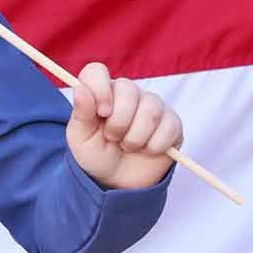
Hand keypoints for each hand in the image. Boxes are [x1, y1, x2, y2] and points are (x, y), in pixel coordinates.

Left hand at [67, 61, 182, 190]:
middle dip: (118, 122)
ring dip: (135, 137)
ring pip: (150, 110)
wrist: (117, 180)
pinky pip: (169, 127)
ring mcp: (152, 106)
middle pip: (128, 89)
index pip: (97, 72)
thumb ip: (81, 113)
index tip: (101, 113)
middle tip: (112, 138)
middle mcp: (127, 94)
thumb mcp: (80, 138)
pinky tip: (147, 150)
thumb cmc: (96, 154)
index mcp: (101, 92)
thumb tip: (80, 88)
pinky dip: (154, 146)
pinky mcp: (172, 123)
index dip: (99, 89)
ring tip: (127, 146)